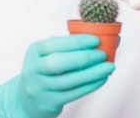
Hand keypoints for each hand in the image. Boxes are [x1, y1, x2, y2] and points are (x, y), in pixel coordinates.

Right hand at [0, 34, 114, 117]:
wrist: (28, 98)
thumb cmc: (46, 70)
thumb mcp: (50, 54)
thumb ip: (74, 46)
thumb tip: (111, 39)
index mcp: (34, 51)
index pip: (53, 44)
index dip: (75, 42)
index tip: (95, 39)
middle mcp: (33, 69)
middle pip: (58, 63)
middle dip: (84, 57)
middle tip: (102, 54)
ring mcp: (39, 87)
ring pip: (68, 80)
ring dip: (91, 73)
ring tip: (108, 67)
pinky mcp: (48, 102)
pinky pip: (73, 93)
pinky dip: (90, 86)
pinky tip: (101, 79)